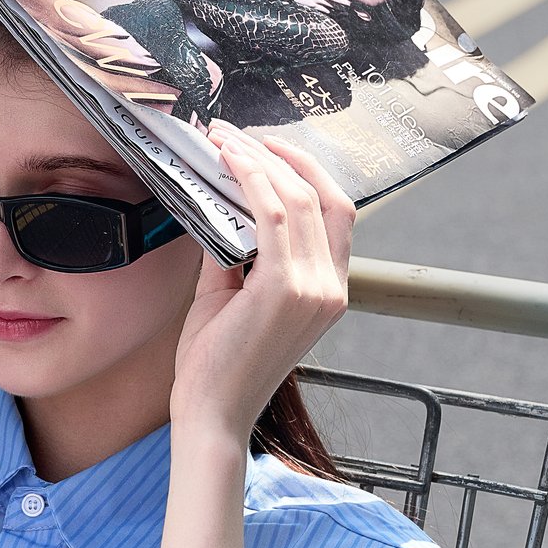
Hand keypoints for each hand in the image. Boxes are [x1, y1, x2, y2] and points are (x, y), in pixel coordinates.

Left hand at [169, 123, 351, 449]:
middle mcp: (332, 287)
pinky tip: (228, 162)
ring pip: (299, 198)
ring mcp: (315, 288)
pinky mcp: (285, 289)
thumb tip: (218, 203)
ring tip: (223, 139)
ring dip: (258, 161)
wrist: (210, 414)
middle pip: (324, 196)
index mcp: (329, 290)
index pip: (337, 213)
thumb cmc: (215, 364)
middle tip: (236, 134)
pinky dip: (251, 181)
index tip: (266, 148)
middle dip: (279, 156)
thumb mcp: (229, 295)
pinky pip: (274, 215)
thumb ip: (232, 250)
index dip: (306, 170)